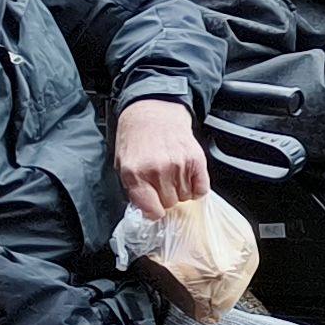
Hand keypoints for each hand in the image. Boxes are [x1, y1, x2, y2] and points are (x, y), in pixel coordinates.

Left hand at [111, 97, 207, 217]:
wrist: (153, 113)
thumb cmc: (137, 139)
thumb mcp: (123, 164)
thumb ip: (134, 188)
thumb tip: (146, 209)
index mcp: (135, 173)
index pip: (152, 210)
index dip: (153, 210)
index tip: (154, 206)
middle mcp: (157, 170)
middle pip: (170, 203)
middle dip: (165, 197)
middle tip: (161, 183)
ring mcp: (179, 165)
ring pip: (185, 197)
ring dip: (180, 190)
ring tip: (173, 175)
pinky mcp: (196, 160)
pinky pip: (201, 189)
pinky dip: (196, 187)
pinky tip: (187, 178)